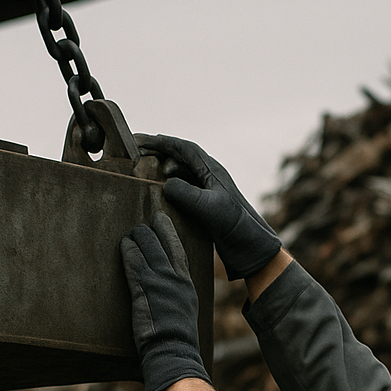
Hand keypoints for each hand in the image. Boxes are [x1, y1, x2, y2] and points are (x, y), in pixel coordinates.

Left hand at [119, 212, 211, 390]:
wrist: (173, 351)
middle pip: (163, 242)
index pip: (179, 249)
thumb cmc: (177, 340)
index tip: (162, 221)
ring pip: (147, 248)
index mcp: (187, 283)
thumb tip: (169, 295)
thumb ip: (177, 297)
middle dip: (151, 231)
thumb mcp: (184, 311)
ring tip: (129, 234)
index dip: (169, 233)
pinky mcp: (144, 287)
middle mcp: (176, 277)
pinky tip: (124, 246)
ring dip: (137, 239)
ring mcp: (160, 280)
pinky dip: (128, 252)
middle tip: (142, 225)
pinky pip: (134, 262)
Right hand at [135, 133, 282, 280]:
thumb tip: (165, 183)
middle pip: (182, 156)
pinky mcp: (208, 208)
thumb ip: (186, 193)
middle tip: (137, 151)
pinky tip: (161, 194)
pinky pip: (186, 189)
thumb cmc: (236, 227)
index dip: (161, 142)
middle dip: (159, 151)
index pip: (184, 149)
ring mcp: (210, 192)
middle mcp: (211, 177)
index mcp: (212, 171)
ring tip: (145, 170)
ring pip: (183, 172)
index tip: (139, 141)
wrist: (254, 249)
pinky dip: (170, 186)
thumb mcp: (208, 207)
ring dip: (164, 168)